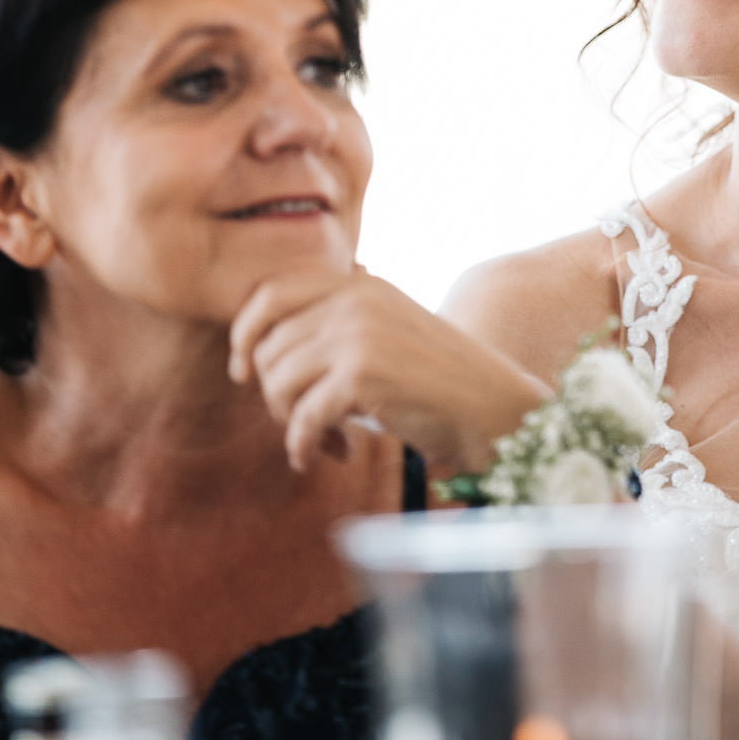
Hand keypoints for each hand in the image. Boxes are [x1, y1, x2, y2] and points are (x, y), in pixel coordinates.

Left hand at [230, 268, 548, 474]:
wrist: (495, 409)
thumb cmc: (442, 382)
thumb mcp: (389, 331)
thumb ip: (339, 325)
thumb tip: (261, 349)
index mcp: (360, 283)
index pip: (271, 292)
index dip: (245, 332)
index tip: (242, 368)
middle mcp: (355, 299)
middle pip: (268, 346)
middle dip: (274, 394)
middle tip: (303, 422)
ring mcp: (358, 333)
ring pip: (278, 382)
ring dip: (292, 423)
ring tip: (326, 440)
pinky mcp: (361, 375)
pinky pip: (303, 416)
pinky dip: (306, 444)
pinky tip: (328, 456)